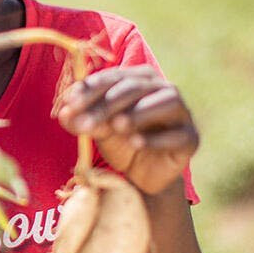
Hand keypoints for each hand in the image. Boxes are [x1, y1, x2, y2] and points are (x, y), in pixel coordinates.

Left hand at [53, 65, 198, 195]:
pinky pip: (177, 135)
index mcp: (139, 79)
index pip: (113, 78)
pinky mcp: (191, 138)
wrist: (143, 174)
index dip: (90, 90)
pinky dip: (156, 138)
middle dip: (107, 105)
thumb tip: (62, 114)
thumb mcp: (97, 130)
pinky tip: (136, 143)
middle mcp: (163, 89)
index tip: (68, 106)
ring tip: (117, 126)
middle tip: (84, 123)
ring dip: (140, 113)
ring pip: (165, 103)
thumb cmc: (120, 142)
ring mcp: (182, 113)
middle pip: (135, 88)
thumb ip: (82, 120)